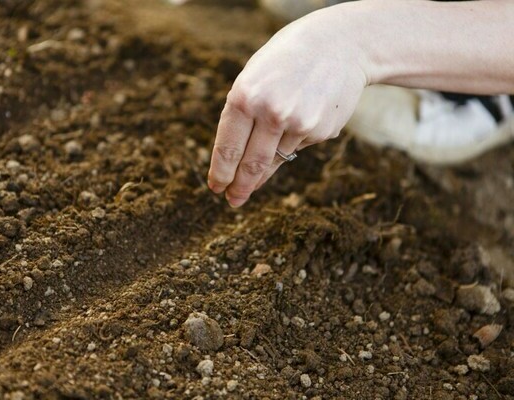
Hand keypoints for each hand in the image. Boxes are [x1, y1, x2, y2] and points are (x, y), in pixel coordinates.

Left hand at [207, 7, 370, 206]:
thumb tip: (235, 160)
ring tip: (257, 171)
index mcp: (245, 96)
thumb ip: (242, 115)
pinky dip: (292, 140)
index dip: (220, 173)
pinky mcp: (321, 131)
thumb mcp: (254, 79)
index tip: (216, 188)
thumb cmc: (286, 62)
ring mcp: (300, 124)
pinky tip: (301, 117)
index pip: (227, 148)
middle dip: (240, 187)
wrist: (341, 45)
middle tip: (233, 201)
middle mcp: (272, 112)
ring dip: (264, 170)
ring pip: (275, 160)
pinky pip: (298, 147)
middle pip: (251, 165)